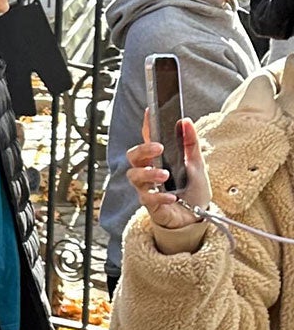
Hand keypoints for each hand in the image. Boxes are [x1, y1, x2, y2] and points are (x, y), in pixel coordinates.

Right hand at [129, 109, 210, 231]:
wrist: (197, 217)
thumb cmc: (193, 190)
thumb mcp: (197, 164)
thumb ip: (191, 143)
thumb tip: (186, 121)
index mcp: (159, 158)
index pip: (149, 138)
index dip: (147, 125)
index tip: (149, 112)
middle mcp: (148, 171)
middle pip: (133, 156)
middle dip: (143, 150)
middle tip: (158, 148)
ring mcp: (146, 187)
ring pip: (134, 176)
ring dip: (148, 174)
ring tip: (165, 175)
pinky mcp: (149, 205)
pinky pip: (147, 198)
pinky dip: (159, 196)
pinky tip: (172, 197)